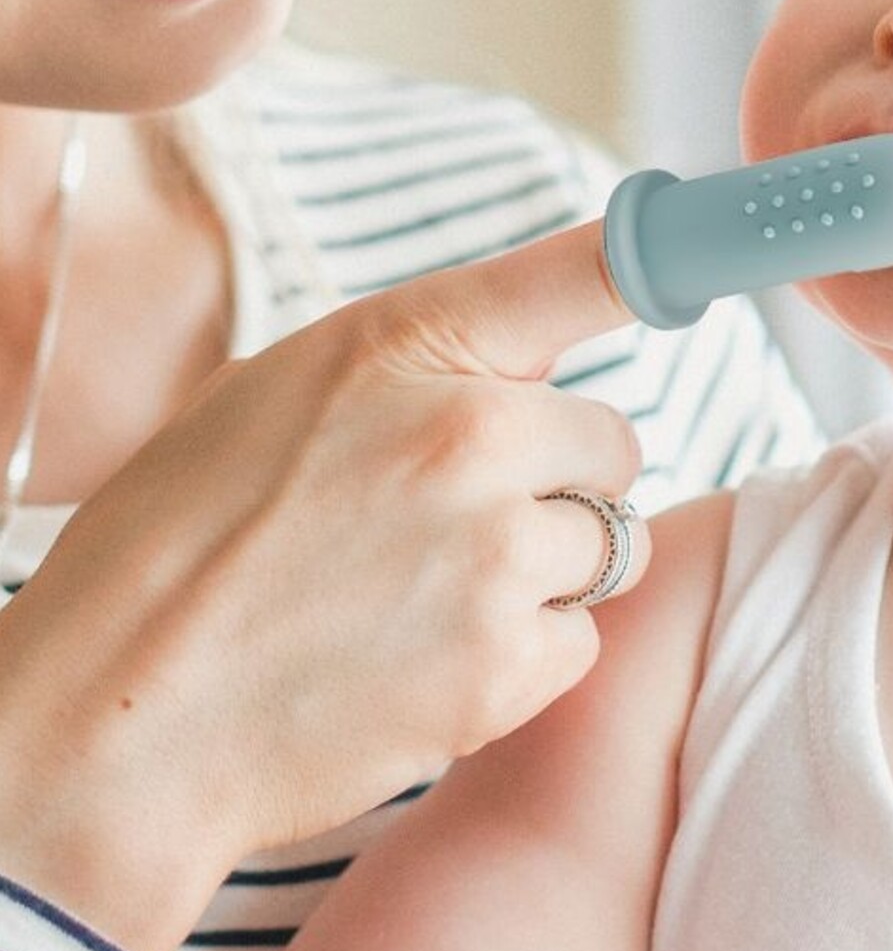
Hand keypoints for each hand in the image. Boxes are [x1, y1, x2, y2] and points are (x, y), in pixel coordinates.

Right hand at [0, 217, 644, 950]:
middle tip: (460, 520)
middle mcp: (476, 438)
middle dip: (562, 479)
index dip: (672, 245)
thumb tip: (534, 362)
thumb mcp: (279, 392)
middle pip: (616, 443)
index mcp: (411, 347)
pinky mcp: (505, 669)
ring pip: (605, 547)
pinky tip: (425, 662)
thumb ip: (418, 364)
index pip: (584, 270)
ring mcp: (498, 558)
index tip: (717, 234)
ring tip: (426, 598)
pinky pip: (578, 643)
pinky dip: (523, 659)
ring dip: (546, 573)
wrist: (118, 715)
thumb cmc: (180, 542)